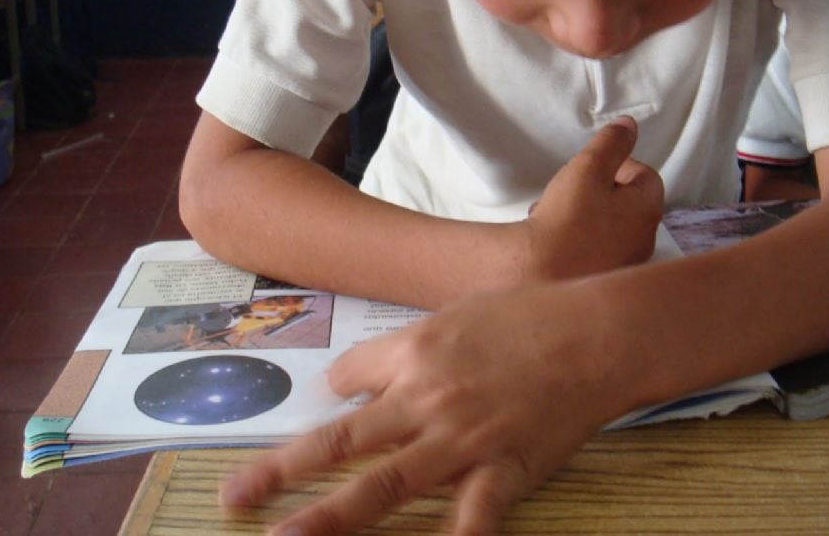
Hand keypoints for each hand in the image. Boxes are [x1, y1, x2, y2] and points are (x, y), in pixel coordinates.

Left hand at [220, 281, 623, 534]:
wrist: (594, 333)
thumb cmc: (528, 315)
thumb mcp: (456, 313)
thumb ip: (403, 347)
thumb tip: (353, 377)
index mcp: (411, 353)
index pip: (347, 380)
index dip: (327, 399)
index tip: (321, 413)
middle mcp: (422, 400)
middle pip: (340, 441)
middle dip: (282, 471)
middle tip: (235, 496)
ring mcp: (459, 441)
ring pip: (383, 485)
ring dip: (330, 518)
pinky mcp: (503, 470)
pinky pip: (470, 519)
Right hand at [520, 116, 662, 280]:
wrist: (539, 274)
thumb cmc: (567, 217)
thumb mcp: (587, 168)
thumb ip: (610, 144)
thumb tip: (629, 125)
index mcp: (647, 210)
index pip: (646, 175)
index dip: (618, 164)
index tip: (590, 167)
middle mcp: (643, 240)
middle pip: (627, 203)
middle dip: (599, 191)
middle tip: (571, 189)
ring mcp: (624, 264)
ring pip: (609, 227)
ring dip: (586, 214)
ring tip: (555, 212)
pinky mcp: (602, 280)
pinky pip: (596, 250)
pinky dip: (579, 239)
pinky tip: (554, 238)